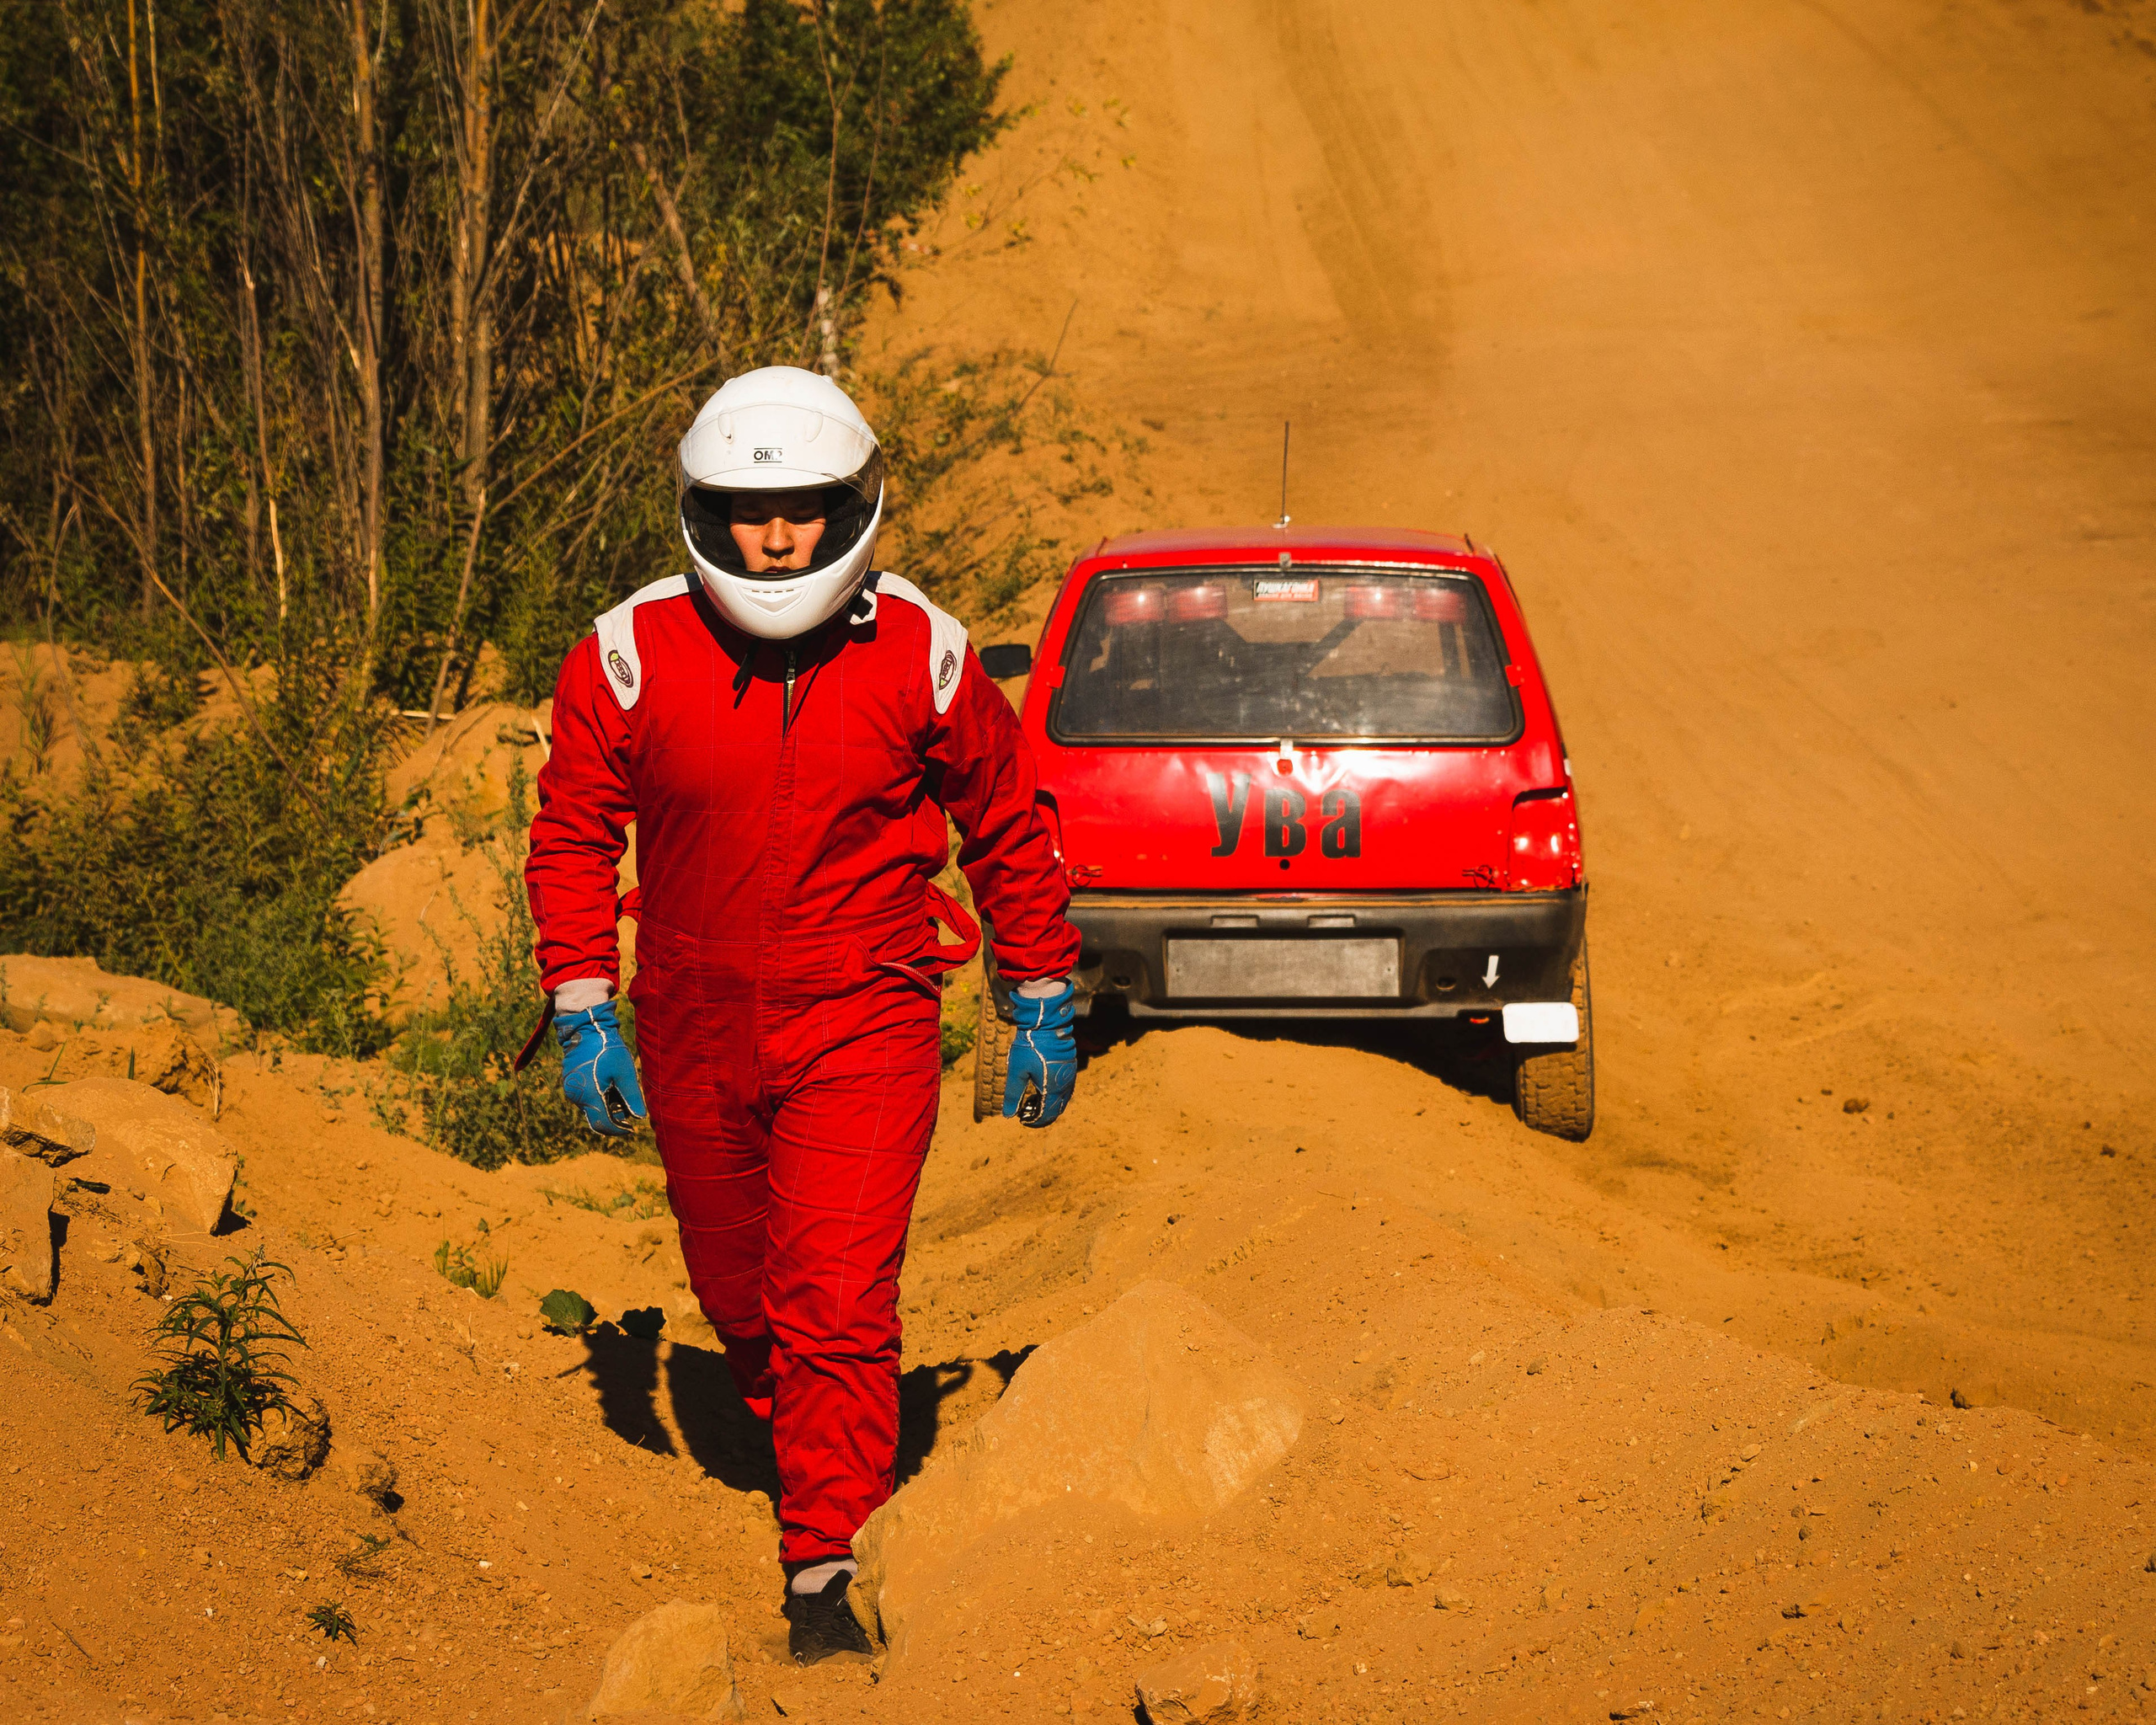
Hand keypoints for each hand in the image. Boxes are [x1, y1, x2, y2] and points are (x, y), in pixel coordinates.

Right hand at [556, 1000, 646, 1136]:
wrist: (586, 1029)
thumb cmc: (607, 1049)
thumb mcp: (624, 1072)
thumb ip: (631, 1096)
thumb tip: (639, 1118)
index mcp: (590, 1097)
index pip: (604, 1125)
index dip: (618, 1130)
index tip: (632, 1128)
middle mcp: (577, 1098)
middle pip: (597, 1119)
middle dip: (614, 1118)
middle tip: (629, 1107)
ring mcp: (572, 1091)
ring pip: (591, 1108)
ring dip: (607, 1107)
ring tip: (620, 1090)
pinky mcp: (571, 1084)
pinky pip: (586, 1098)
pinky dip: (599, 1098)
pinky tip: (610, 1084)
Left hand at [1003, 980, 1075, 1127]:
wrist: (1045, 1022)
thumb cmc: (1029, 1045)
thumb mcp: (1016, 1071)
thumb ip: (1013, 1094)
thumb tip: (1008, 1114)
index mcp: (1052, 1089)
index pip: (1047, 1116)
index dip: (1034, 1122)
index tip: (1021, 1119)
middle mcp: (1065, 1085)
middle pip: (1056, 1110)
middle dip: (1041, 1115)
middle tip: (1024, 1111)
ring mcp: (1069, 1076)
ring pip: (1062, 1100)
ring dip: (1048, 1105)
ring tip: (1030, 1100)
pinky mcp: (1070, 1067)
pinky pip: (1065, 1089)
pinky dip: (1054, 1094)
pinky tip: (1040, 1088)